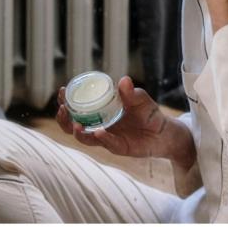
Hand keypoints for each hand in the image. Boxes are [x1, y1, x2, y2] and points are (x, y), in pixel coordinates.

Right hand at [55, 76, 195, 167]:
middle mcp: (100, 125)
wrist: (165, 132)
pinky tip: (98, 132)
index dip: (67, 101)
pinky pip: (107, 144)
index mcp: (101, 112)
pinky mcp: (119, 147)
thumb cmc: (149, 113)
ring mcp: (108, 138)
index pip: (78, 107)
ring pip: (85, 138)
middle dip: (64, 119)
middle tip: (62, 109)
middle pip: (73, 125)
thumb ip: (132, 92)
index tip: (62, 91)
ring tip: (76, 125)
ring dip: (77, 132)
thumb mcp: (140, 99)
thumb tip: (123, 80)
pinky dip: (102, 138)